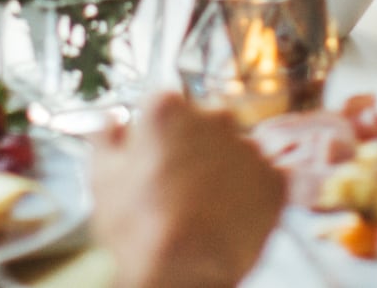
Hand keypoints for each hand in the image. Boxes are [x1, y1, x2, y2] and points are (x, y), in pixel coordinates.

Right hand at [89, 93, 285, 287]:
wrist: (183, 274)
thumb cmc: (140, 230)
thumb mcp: (102, 179)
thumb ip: (106, 137)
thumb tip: (112, 123)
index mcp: (168, 109)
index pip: (166, 105)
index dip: (158, 133)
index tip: (154, 152)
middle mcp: (213, 117)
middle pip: (204, 124)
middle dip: (194, 148)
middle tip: (178, 185)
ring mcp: (249, 146)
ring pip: (235, 150)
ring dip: (223, 170)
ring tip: (203, 206)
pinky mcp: (275, 177)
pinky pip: (261, 177)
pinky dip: (249, 192)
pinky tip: (228, 214)